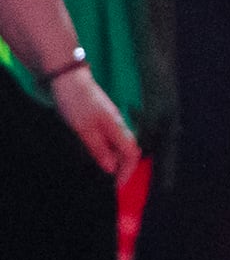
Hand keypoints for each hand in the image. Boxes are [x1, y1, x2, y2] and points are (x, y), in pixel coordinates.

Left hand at [51, 67, 139, 183]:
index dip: (127, 171)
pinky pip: (109, 137)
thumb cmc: (75, 100)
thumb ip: (99, 150)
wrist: (66, 74)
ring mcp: (110, 119)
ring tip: (98, 167)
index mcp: (116, 127)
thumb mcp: (84, 129)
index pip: (132, 154)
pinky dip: (105, 148)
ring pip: (118, 144)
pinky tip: (94, 151)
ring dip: (112, 158)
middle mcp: (117, 124)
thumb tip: (111, 168)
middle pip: (127, 151)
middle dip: (120, 167)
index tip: (117, 184)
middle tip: (107, 179)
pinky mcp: (102, 116)